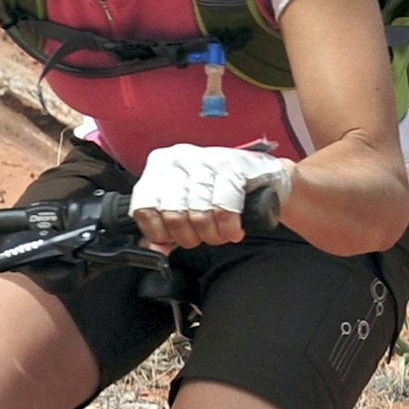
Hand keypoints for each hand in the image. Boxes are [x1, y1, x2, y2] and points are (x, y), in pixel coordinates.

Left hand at [129, 145, 287, 251]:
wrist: (264, 177)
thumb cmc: (221, 191)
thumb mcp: (187, 208)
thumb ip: (166, 230)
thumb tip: (154, 249)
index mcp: (161, 166)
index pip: (144, 207)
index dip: (159, 232)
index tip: (173, 239)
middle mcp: (180, 159)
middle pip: (172, 214)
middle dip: (190, 237)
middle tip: (203, 238)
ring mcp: (206, 160)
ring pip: (198, 214)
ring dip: (213, 235)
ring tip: (221, 235)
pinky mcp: (233, 166)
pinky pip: (223, 209)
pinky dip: (228, 228)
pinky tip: (234, 230)